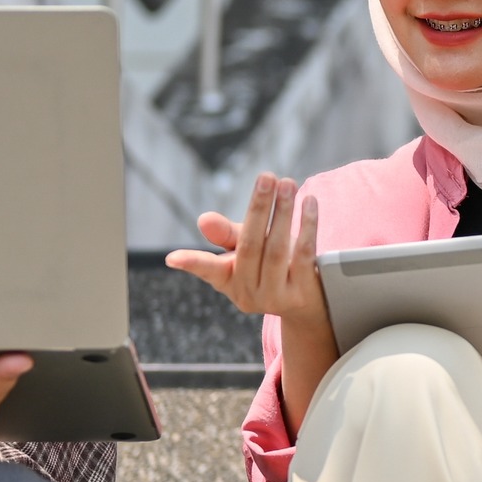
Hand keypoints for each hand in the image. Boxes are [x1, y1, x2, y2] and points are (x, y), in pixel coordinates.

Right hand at [170, 173, 336, 424]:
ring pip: (278, 249)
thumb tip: (204, 220)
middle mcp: (249, 293)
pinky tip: (309, 203)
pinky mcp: (302, 294)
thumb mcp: (246, 250)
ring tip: (287, 184)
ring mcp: (276, 297)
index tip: (172, 258)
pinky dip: (307, 226)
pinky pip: (304, 255)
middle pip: (251, 246)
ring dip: (284, 212)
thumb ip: (226, 234)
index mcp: (229, 281)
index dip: (191, 262)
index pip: (208, 270)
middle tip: (266, 177)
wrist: (306, 305)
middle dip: (259, 208)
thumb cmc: (270, 268)